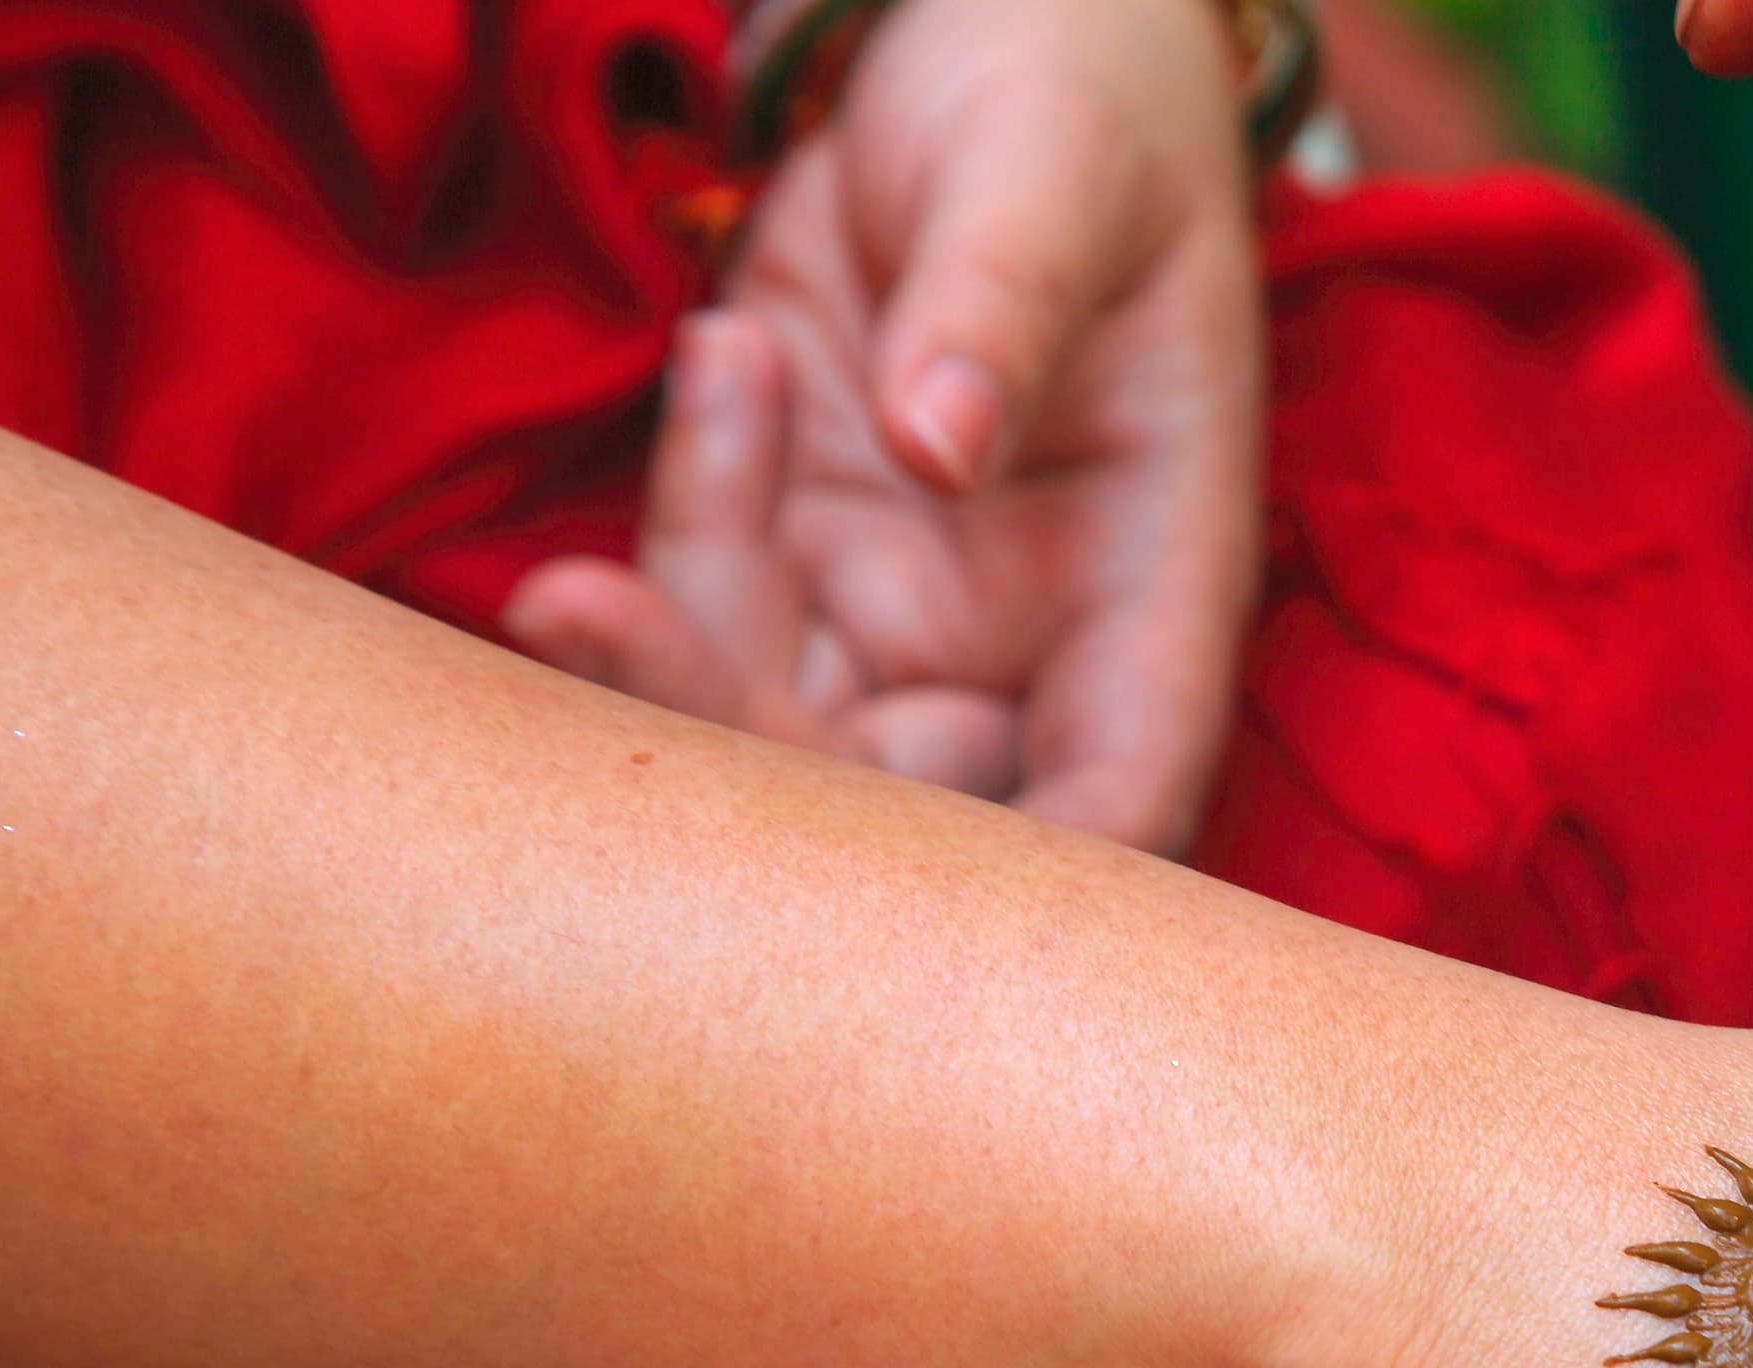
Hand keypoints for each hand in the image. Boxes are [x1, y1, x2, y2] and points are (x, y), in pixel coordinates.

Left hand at [505, 0, 1262, 850]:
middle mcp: (1036, 631)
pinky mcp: (798, 536)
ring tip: (685, 414)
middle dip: (747, 747)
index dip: (1023, 891)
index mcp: (1157, 580)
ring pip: (777, 725)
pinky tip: (729, 348)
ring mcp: (908, 596)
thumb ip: (1003, 298)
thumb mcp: (1056, 171)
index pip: (1118, 799)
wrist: (985, 15)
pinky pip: (704, 602)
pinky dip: (678, 514)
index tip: (870, 894)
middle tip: (595, 611)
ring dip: (670, 634)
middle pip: (907, 804)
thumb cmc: (1076, 90)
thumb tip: (943, 441)